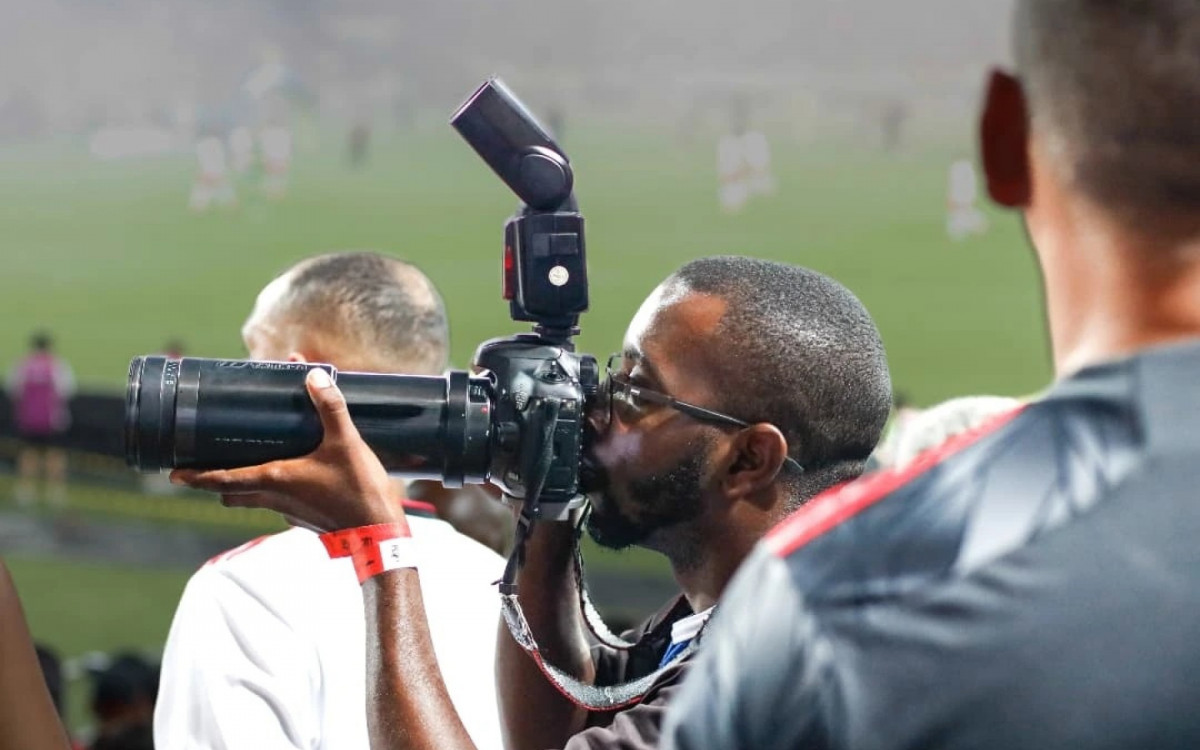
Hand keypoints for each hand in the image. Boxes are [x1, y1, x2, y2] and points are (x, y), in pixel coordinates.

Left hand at [171, 368, 401, 530]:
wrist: (379, 532)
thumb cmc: (357, 490)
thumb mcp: (345, 442)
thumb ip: (329, 407)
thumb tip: (313, 375)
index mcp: (274, 479)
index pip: (222, 479)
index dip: (196, 476)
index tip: (174, 474)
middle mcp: (274, 498)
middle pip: (231, 493)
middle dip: (216, 481)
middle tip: (209, 464)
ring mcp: (289, 512)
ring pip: (254, 500)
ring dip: (245, 485)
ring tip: (249, 464)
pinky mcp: (306, 518)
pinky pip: (279, 504)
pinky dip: (275, 491)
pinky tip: (295, 476)